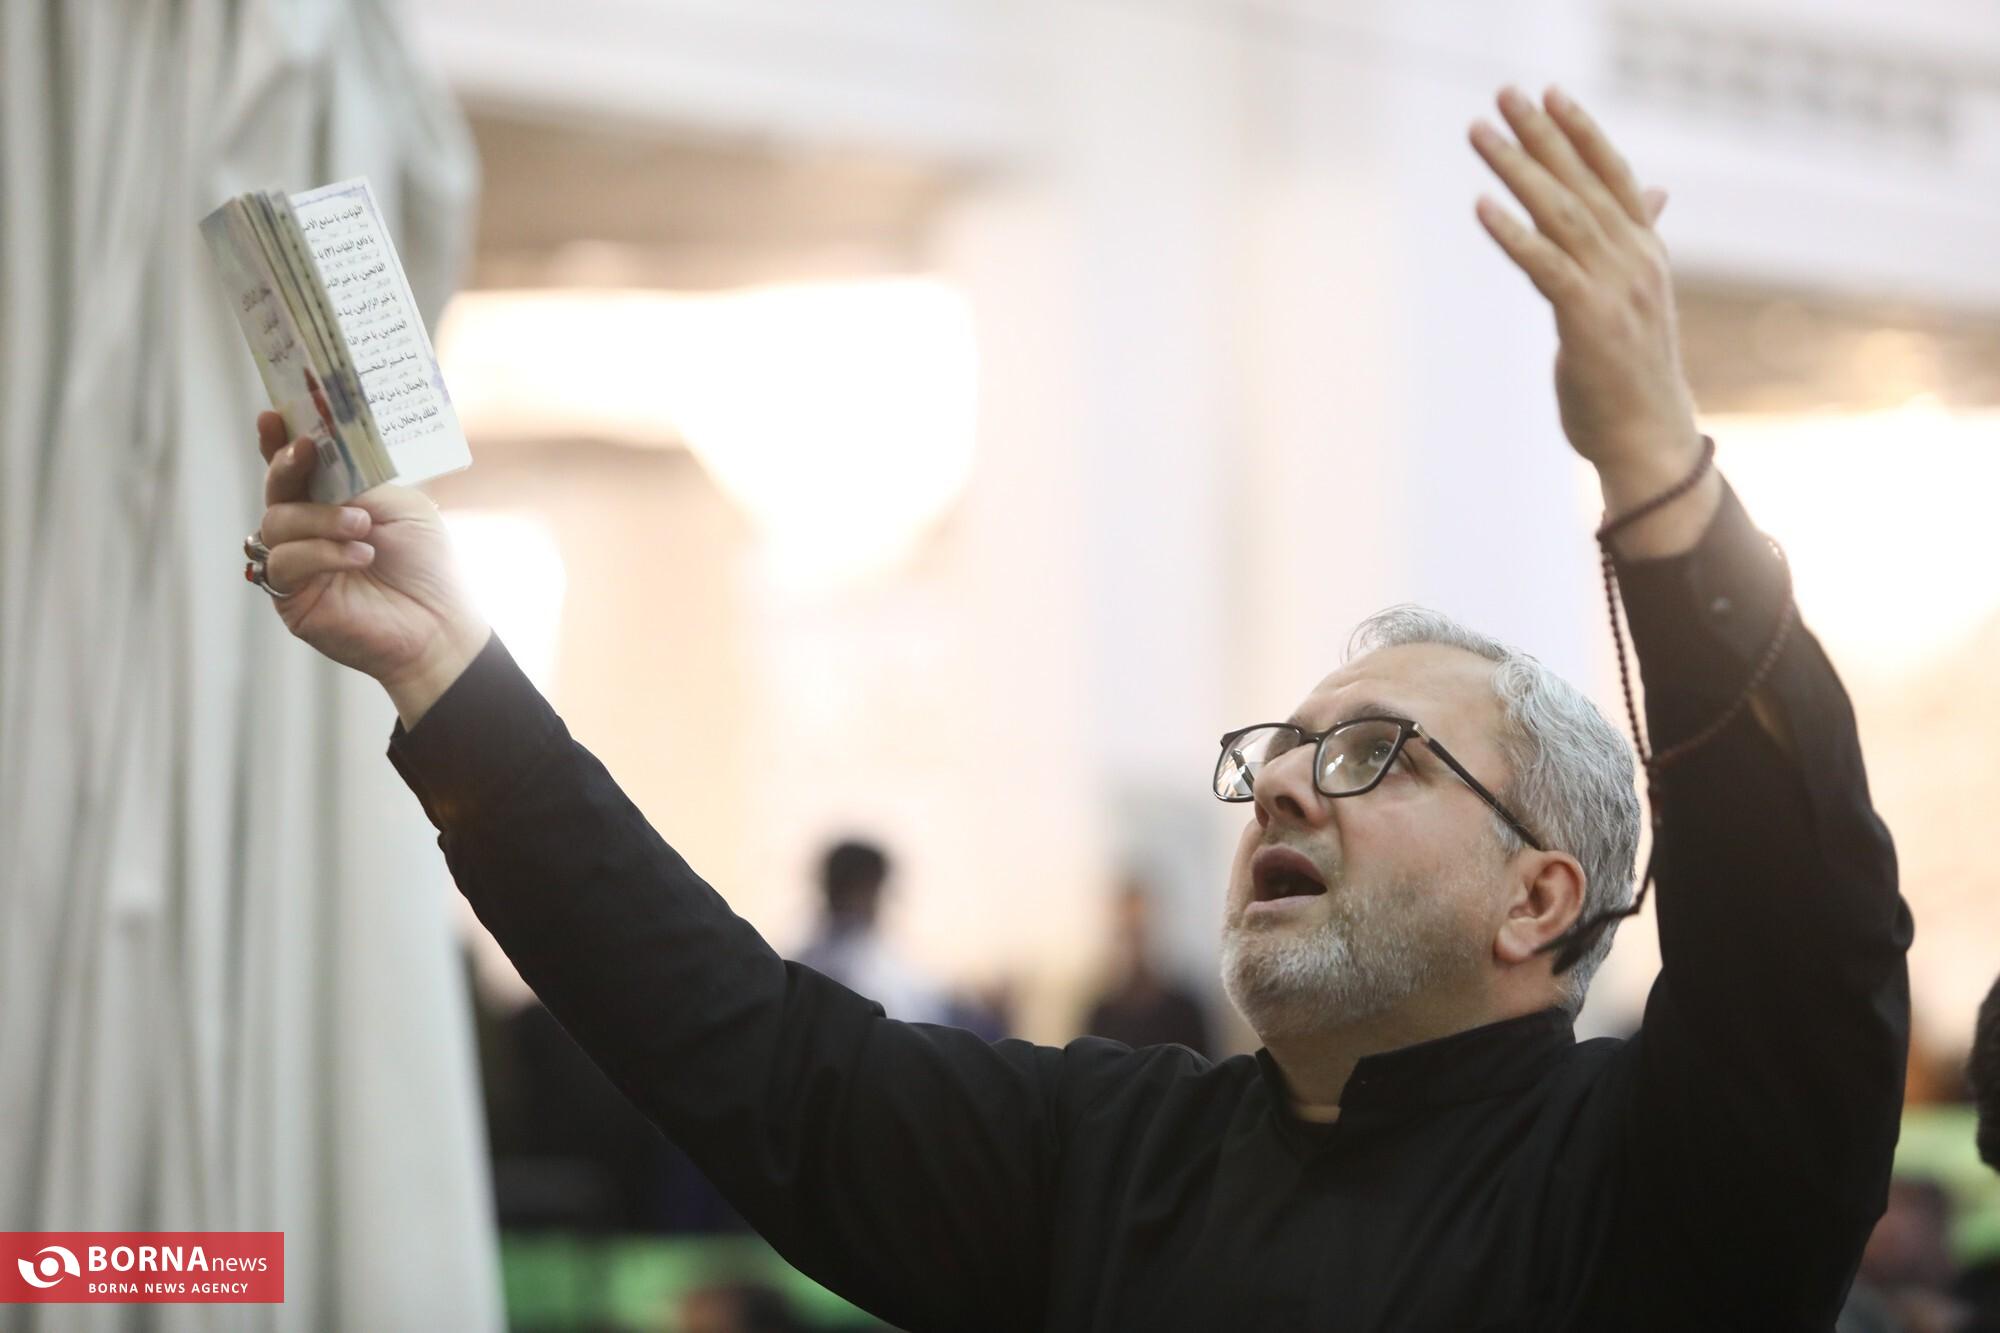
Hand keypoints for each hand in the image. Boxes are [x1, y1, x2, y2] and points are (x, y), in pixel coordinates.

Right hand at [253, 411, 488, 724]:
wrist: (440, 624)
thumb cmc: (427, 564)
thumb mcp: (398, 506)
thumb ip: (357, 480)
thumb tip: (317, 453)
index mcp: (332, 503)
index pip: (295, 468)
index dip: (278, 442)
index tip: (273, 415)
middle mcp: (307, 531)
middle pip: (277, 490)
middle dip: (286, 466)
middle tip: (304, 452)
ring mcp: (297, 564)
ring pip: (276, 523)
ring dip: (320, 519)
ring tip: (364, 527)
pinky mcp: (292, 597)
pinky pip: (285, 563)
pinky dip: (321, 553)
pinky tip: (360, 556)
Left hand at [1470, 86, 1701, 492]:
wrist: (1650, 440)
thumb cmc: (1635, 373)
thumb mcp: (1638, 298)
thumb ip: (1637, 242)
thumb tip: (1652, 194)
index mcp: (1645, 253)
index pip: (1614, 176)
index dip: (1582, 132)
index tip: (1551, 92)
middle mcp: (1635, 261)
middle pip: (1581, 183)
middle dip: (1541, 135)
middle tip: (1503, 94)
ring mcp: (1615, 289)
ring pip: (1560, 214)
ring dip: (1517, 170)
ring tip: (1480, 133)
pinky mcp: (1588, 321)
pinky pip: (1545, 267)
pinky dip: (1513, 235)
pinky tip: (1481, 206)